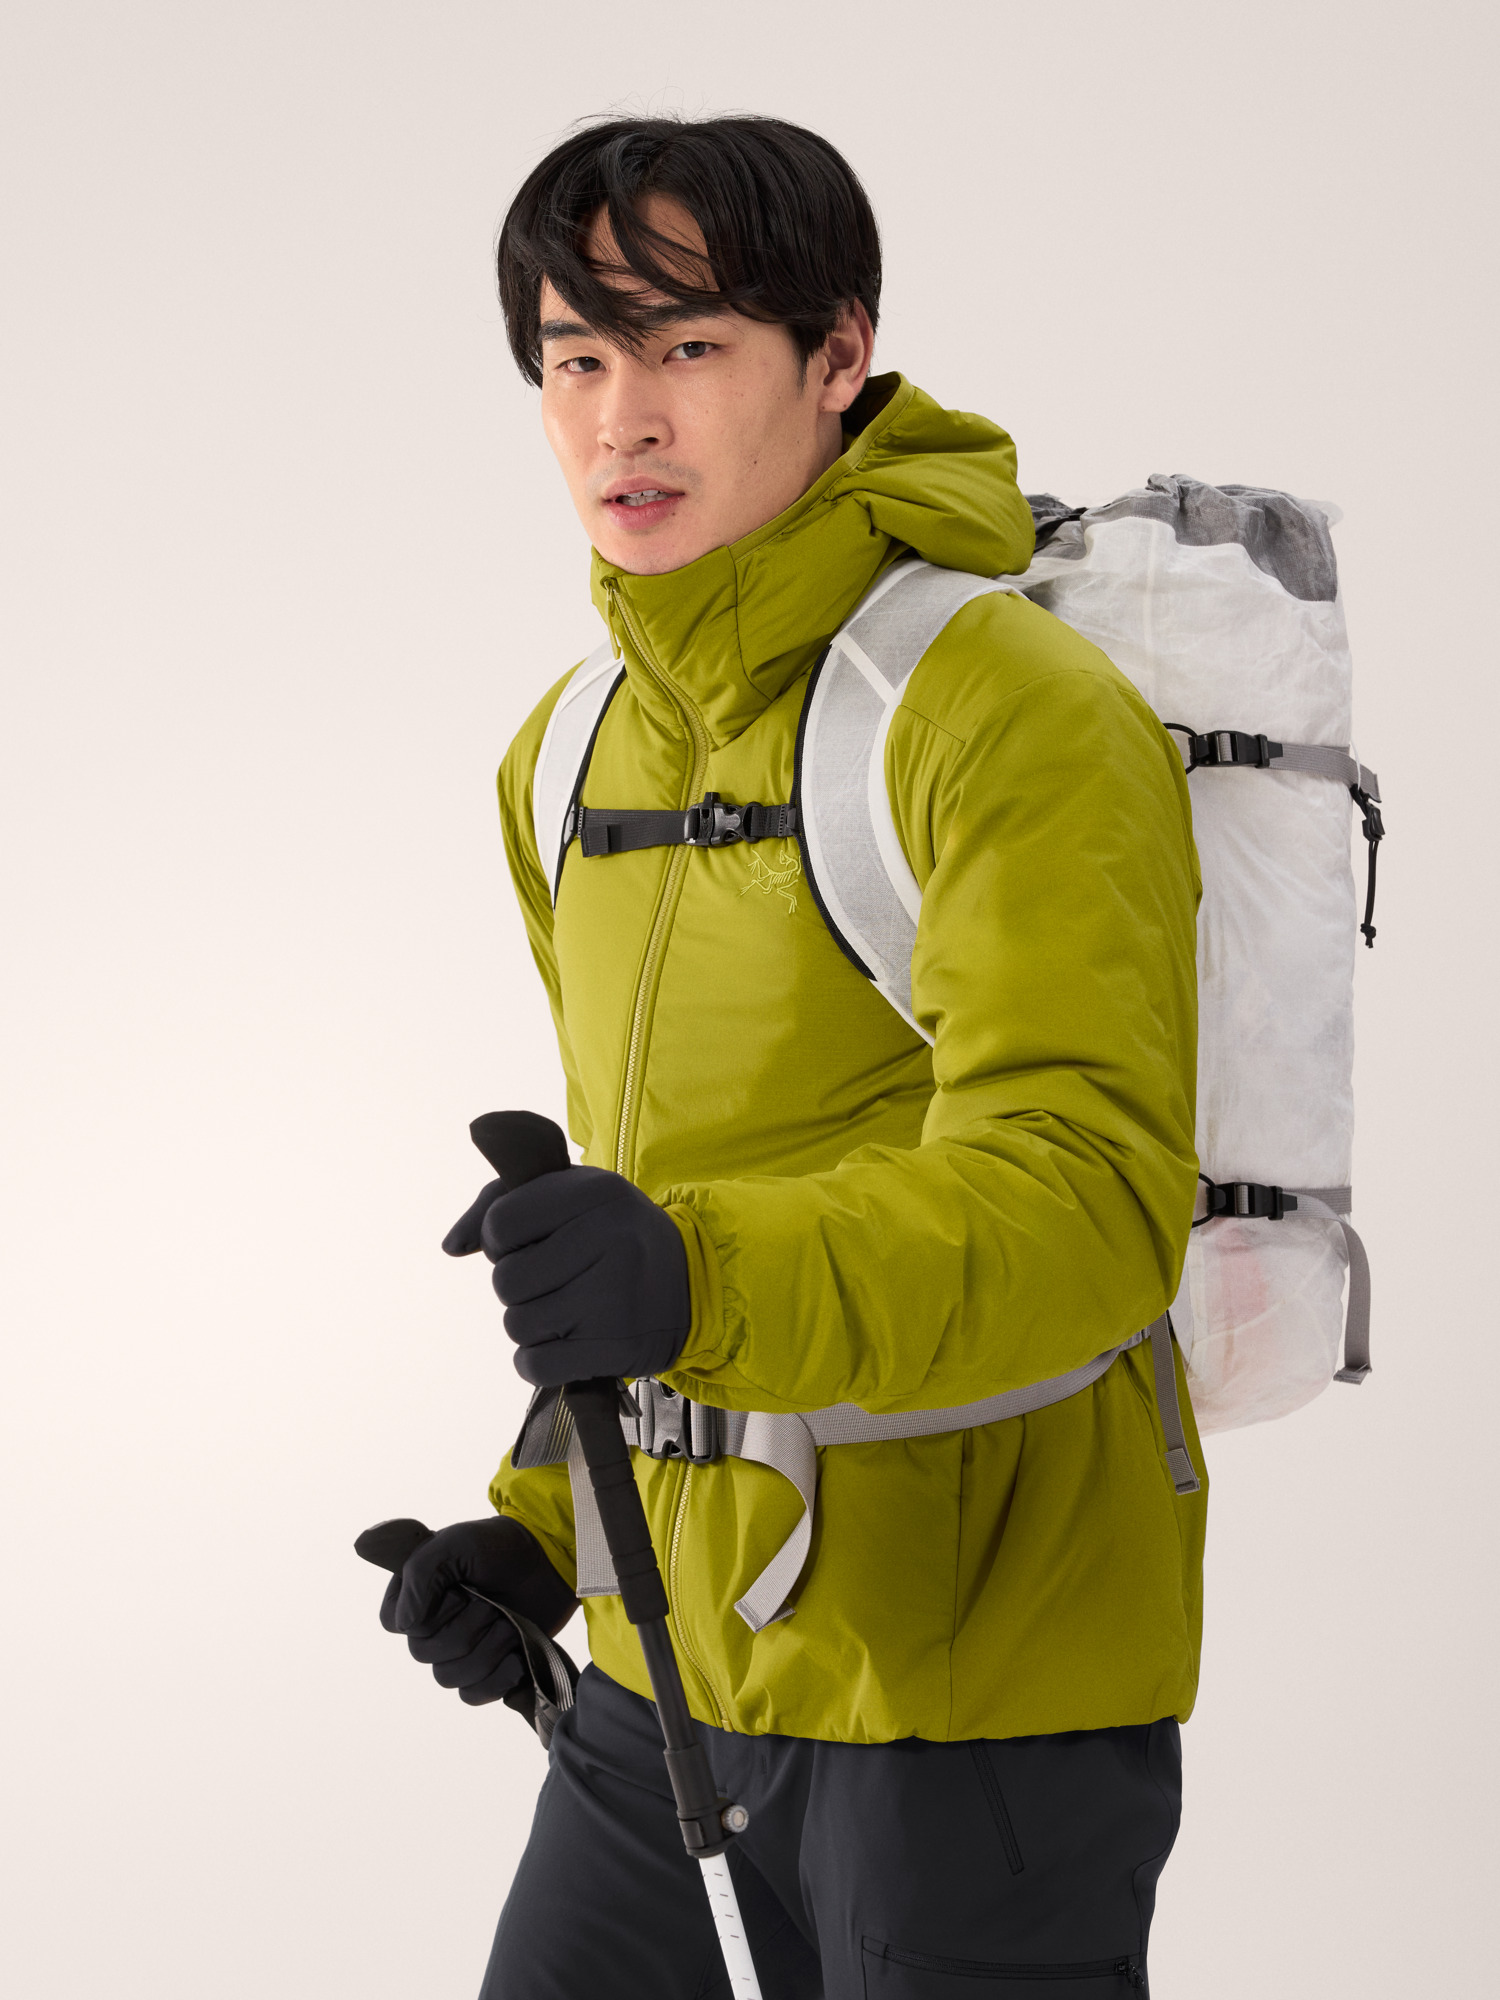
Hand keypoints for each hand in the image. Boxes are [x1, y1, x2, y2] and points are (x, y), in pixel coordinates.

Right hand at [379, 1515, 576, 1705]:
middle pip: (424, 1653)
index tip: (457, 1591)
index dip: (427, 1614)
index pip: (394, 1623)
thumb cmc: (501, 1546)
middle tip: (491, 1604)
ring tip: (508, 1624)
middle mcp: (432, 1625)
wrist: (550, 1563)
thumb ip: (421, 1573)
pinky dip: (496, 1681)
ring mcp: (459, 1650)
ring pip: (449, 1677)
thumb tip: (403, 1624)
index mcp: (416, 1593)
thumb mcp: (458, 1542)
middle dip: (465, 1629)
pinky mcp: (486, 1670)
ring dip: (486, 1651)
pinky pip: (473, 1695)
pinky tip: (515, 1658)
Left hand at [443, 1165, 690, 1386]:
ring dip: (530, 1324)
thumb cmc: (611, 1233)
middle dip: (517, 1287)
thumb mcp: (567, 1196)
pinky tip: (564, 1343)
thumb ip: (497, 1205)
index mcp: (593, 1191)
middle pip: (506, 1281)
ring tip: (565, 1309)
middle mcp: (609, 1238)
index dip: (501, 1241)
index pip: (500, 1224)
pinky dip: (538, 1361)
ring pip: (517, 1325)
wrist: (692, 1281)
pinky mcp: (617, 1346)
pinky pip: (534, 1366)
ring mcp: (615, 1295)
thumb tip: (452, 1246)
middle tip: (552, 1281)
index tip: (529, 1244)